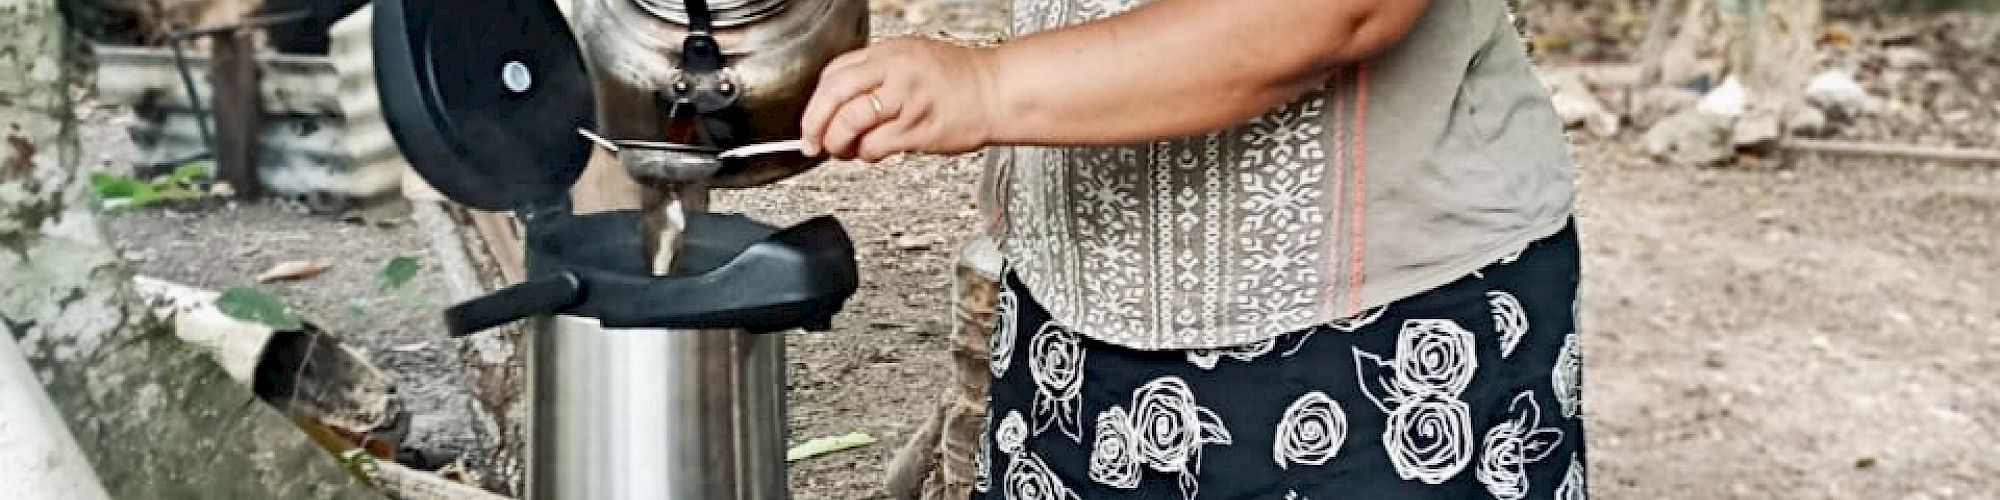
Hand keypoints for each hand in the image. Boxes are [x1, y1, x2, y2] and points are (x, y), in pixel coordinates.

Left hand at [799, 37, 998, 161]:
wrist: (999, 92)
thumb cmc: (961, 80)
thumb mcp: (912, 59)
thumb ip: (877, 76)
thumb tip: (841, 103)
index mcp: (890, 52)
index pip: (835, 73)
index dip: (816, 100)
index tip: (812, 118)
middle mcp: (895, 71)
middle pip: (834, 94)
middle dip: (814, 123)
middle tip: (811, 141)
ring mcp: (906, 99)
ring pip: (851, 122)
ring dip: (838, 142)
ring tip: (842, 150)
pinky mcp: (918, 128)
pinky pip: (876, 145)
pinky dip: (866, 154)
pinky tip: (872, 153)